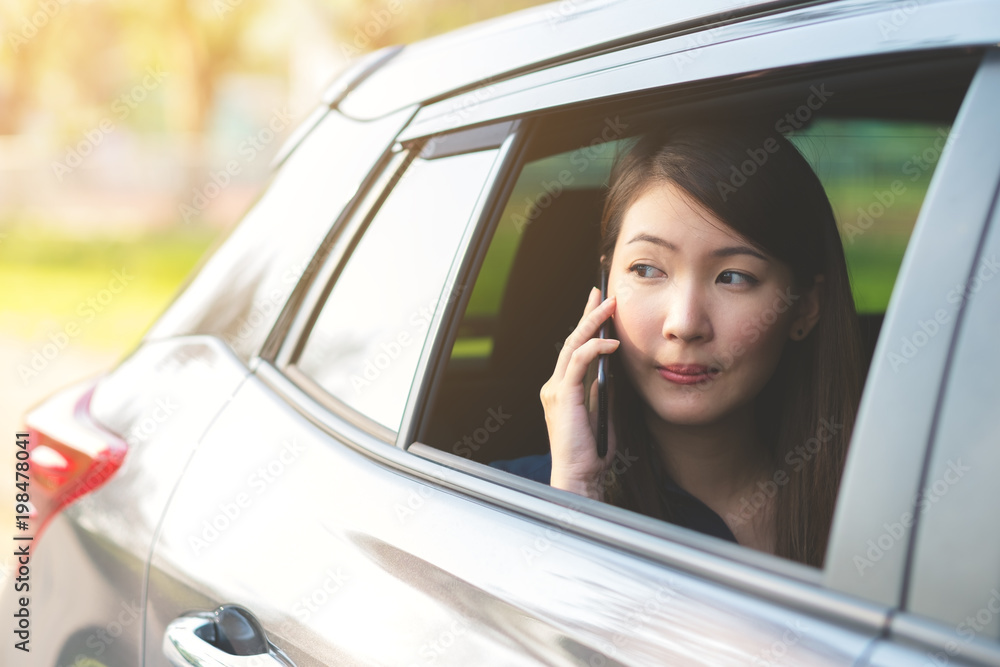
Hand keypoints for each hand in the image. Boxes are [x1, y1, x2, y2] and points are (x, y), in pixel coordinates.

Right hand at [539, 286, 619, 500]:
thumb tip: (610, 374)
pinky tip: (612, 343)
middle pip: (571, 340)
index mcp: (564, 390)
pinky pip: (578, 361)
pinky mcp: (563, 395)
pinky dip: (595, 348)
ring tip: (609, 306)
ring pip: (573, 345)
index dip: (587, 326)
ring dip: (592, 323)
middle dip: (588, 314)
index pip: (575, 350)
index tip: (600, 307)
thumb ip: (601, 394)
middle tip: (601, 292)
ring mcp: (556, 389)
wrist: (579, 476)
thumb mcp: (602, 416)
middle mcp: (555, 385)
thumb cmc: (592, 454)